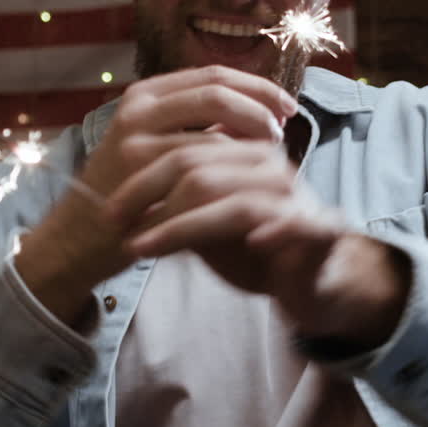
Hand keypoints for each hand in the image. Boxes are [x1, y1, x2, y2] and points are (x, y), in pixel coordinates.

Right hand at [16, 67, 296, 325]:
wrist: (82, 233)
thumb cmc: (128, 189)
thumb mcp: (156, 143)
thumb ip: (197, 125)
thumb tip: (257, 111)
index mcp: (145, 94)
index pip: (213, 75)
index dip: (257, 87)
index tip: (286, 107)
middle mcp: (138, 108)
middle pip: (217, 90)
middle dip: (260, 108)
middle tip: (283, 132)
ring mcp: (136, 140)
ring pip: (214, 131)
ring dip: (250, 145)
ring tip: (270, 162)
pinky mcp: (139, 174)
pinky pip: (203, 168)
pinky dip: (233, 174)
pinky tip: (250, 186)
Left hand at [107, 140, 410, 349]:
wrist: (313, 281)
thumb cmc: (253, 250)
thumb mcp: (205, 226)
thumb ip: (175, 207)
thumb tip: (123, 200)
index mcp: (241, 152)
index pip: (185, 145)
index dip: (142, 173)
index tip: (106, 203)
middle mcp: (268, 165)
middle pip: (199, 166)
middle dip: (148, 195)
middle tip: (114, 222)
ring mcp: (294, 196)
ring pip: (232, 202)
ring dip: (179, 227)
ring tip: (139, 249)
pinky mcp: (321, 228)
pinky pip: (291, 224)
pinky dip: (270, 233)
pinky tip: (246, 247)